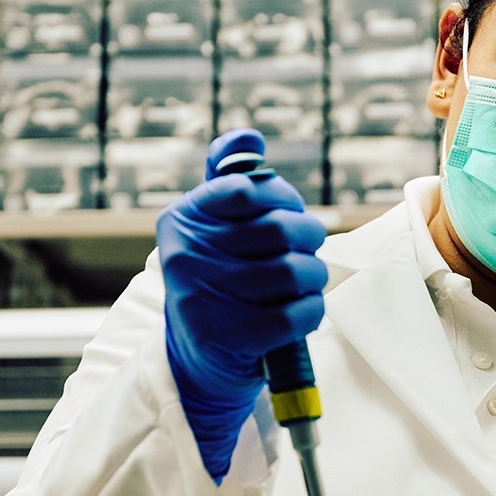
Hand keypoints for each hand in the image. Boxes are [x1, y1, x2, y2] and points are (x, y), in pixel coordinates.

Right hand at [157, 129, 327, 480]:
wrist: (196, 362)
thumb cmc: (217, 285)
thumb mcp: (212, 232)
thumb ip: (229, 182)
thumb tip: (248, 133)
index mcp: (181, 221)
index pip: (248, 188)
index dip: (284, 198)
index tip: (288, 213)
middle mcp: (185, 256)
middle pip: (281, 229)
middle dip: (309, 239)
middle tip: (308, 250)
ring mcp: (205, 299)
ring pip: (295, 271)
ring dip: (314, 278)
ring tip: (305, 283)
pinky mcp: (231, 338)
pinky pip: (298, 313)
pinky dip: (312, 311)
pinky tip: (302, 312)